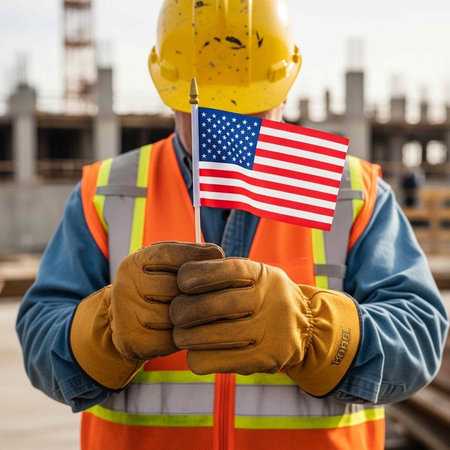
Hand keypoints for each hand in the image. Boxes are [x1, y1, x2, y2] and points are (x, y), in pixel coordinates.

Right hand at [70, 241, 223, 388]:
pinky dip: (184, 337)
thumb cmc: (156, 288)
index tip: (218, 263)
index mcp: (136, 261)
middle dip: (199, 292)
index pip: (175, 254)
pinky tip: (183, 332)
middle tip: (209, 295)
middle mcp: (126, 284)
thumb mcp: (165, 266)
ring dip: (193, 318)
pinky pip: (172, 340)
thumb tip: (218, 257)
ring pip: (178, 316)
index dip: (201, 258)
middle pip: (180, 287)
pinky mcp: (133, 339)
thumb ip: (189, 257)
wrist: (123, 322)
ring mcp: (126, 313)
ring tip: (195, 315)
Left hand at [170, 257, 359, 395]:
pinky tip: (195, 354)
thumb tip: (178, 276)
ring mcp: (272, 330)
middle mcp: (271, 299)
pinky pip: (222, 361)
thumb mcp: (253, 277)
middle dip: (185, 309)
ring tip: (179, 335)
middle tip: (174, 313)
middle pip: (218, 304)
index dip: (200, 273)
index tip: (181, 280)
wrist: (305, 327)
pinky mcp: (268, 358)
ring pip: (217, 335)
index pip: (228, 270)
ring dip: (188, 337)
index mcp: (263, 274)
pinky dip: (200, 358)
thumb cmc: (263, 297)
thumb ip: (224, 274)